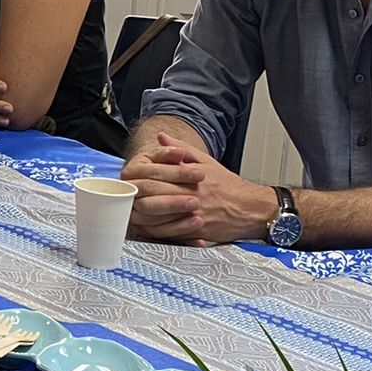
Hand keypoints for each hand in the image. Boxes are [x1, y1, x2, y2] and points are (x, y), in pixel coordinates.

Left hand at [122, 143, 276, 246]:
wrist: (249, 208)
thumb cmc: (227, 185)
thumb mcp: (206, 161)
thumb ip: (181, 150)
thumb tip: (161, 138)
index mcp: (192, 176)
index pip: (158, 174)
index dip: (139, 176)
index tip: (127, 176)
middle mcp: (191, 195)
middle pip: (154, 195)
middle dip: (136, 194)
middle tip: (122, 193)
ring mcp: (193, 214)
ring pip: (158, 216)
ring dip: (141, 213)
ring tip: (128, 209)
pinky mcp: (196, 230)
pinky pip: (170, 232)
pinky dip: (154, 229)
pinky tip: (144, 225)